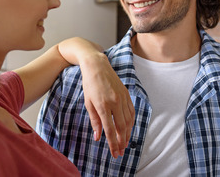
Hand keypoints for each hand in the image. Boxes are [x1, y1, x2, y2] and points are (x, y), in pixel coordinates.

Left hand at [58, 40, 134, 157]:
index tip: (115, 153)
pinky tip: (129, 129)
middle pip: (122, 127)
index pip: (110, 129)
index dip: (113, 143)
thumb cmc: (90, 84)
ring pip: (129, 120)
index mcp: (103, 105)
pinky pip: (131, 111)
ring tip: (125, 143)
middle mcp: (115, 102)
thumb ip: (95, 121)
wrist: (97, 66)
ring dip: (128, 134)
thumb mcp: (88, 103)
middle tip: (121, 152)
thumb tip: (98, 137)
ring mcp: (122, 97)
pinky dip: (131, 122)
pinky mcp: (126, 94)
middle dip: (122, 142)